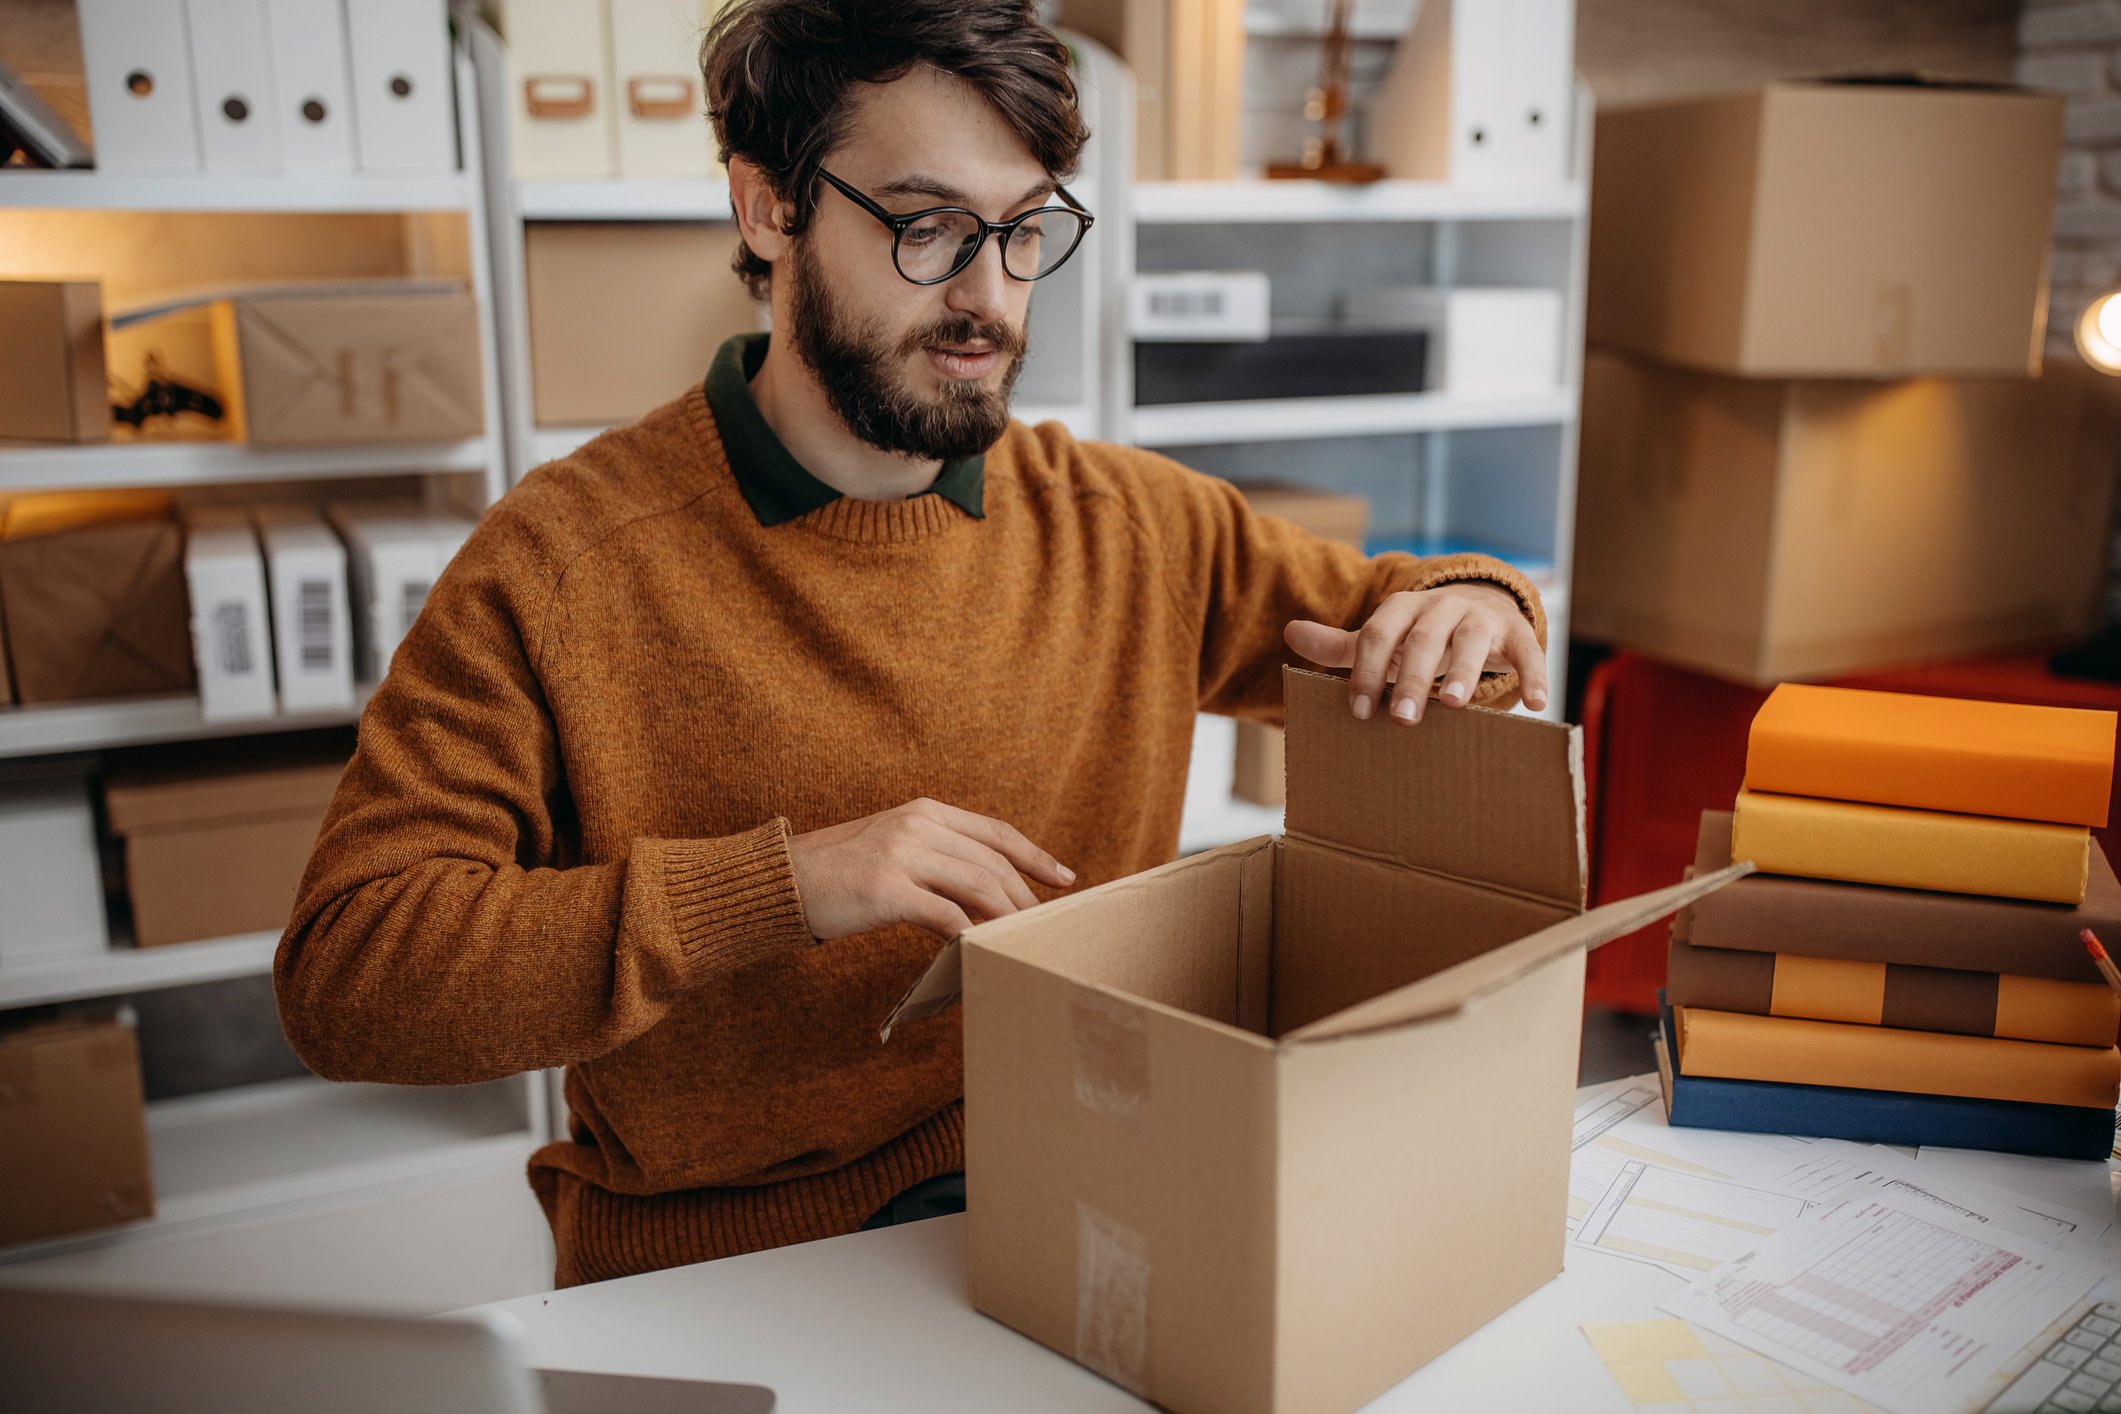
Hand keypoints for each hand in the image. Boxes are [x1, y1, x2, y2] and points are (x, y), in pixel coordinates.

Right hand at [786, 798, 1074, 940]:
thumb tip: (985, 894)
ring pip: (977, 886)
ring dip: (1005, 918)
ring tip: (1020, 942)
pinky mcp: (886, 888)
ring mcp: (902, 853)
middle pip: (992, 863)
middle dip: (1025, 898)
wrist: (783, 881)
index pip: (995, 832)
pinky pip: (945, 914)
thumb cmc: (840, 873)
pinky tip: (981, 952)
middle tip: (1043, 927)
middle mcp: (918, 824)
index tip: (1064, 878)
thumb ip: (937, 858)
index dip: (1035, 855)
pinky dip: (970, 934)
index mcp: (925, 810)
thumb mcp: (893, 847)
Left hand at [1284, 583, 1548, 723]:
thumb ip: (1341, 644)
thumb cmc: (1419, 635)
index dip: (1366, 670)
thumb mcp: (1383, 637)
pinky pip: (1527, 651)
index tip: (1358, 710)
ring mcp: (1481, 617)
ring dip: (1465, 671)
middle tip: (1402, 719)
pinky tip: (1537, 704)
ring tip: (1455, 705)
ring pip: (1472, 639)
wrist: (1478, 605)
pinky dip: (1534, 674)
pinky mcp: (1516, 632)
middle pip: (1423, 639)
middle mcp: (1442, 606)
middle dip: (1411, 678)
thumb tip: (1290, 634)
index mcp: (1403, 608)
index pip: (1378, 634)